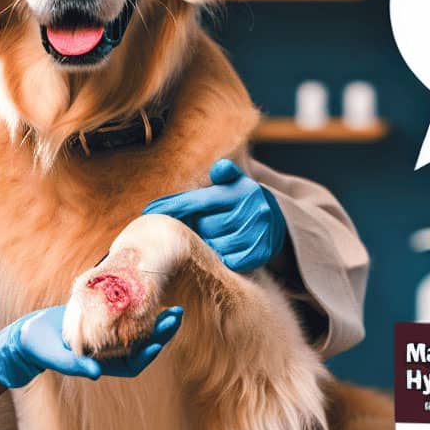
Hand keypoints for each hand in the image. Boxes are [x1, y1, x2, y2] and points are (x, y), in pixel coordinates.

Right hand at [0, 304, 182, 389]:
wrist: (29, 333)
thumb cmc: (41, 349)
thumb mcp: (57, 357)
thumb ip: (76, 365)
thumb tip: (96, 374)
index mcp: (103, 364)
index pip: (133, 364)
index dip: (148, 355)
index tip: (160, 343)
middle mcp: (110, 352)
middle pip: (143, 346)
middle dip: (162, 333)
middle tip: (177, 316)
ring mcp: (109, 336)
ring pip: (140, 331)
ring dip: (158, 321)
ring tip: (174, 308)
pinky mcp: (104, 320)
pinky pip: (128, 316)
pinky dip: (141, 308)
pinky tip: (151, 295)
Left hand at [143, 158, 286, 272]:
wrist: (282, 222)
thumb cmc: (245, 204)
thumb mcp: (237, 184)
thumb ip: (223, 174)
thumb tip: (219, 168)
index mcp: (240, 190)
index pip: (198, 200)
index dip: (172, 206)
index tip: (148, 212)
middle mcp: (253, 209)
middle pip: (206, 226)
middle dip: (198, 229)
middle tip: (196, 230)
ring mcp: (259, 232)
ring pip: (217, 246)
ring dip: (211, 246)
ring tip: (215, 241)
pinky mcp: (263, 252)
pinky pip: (232, 261)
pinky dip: (225, 259)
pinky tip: (224, 254)